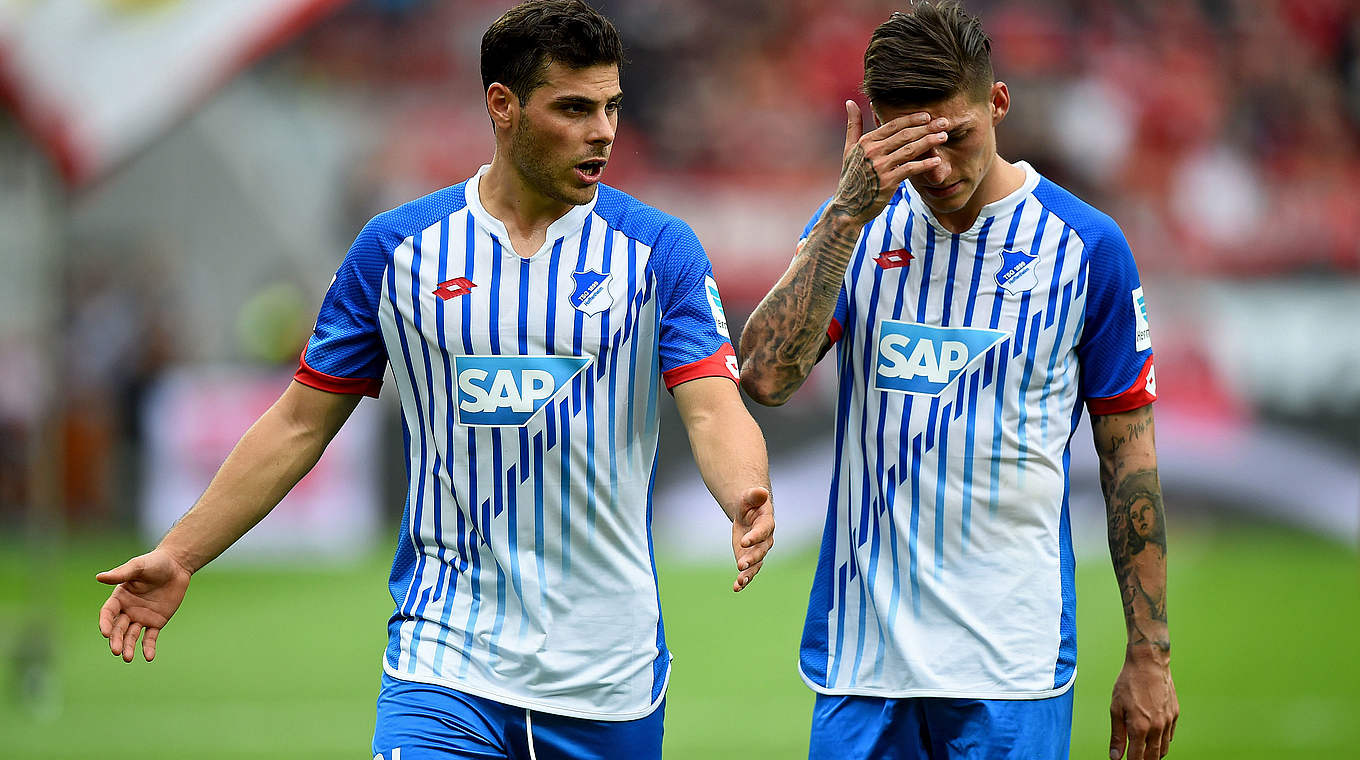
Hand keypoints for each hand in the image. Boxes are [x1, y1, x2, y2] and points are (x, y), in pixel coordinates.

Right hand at [96, 549, 192, 662]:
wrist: (177, 566)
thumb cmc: (154, 563)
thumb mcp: (138, 567)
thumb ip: (121, 573)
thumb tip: (99, 577)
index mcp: (119, 598)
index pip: (108, 613)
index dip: (105, 623)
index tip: (105, 632)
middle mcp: (127, 610)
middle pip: (118, 628)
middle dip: (116, 639)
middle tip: (116, 650)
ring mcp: (141, 617)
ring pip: (131, 636)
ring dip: (129, 647)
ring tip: (128, 658)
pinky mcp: (156, 622)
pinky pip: (150, 637)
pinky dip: (148, 647)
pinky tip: (149, 656)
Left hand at [731, 486, 773, 591]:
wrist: (749, 513)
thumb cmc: (749, 503)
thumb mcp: (749, 497)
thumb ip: (754, 496)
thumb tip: (761, 491)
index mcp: (767, 523)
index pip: (763, 531)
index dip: (755, 536)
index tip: (743, 541)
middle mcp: (766, 540)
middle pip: (761, 551)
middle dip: (752, 558)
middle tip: (740, 564)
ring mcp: (758, 550)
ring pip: (756, 565)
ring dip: (748, 574)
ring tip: (739, 582)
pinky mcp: (750, 558)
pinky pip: (749, 571)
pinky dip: (743, 580)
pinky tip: (736, 588)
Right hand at [829, 100, 949, 226]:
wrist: (848, 208)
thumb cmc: (851, 178)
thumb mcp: (849, 149)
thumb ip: (853, 125)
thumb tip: (850, 102)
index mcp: (866, 142)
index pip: (893, 125)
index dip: (912, 119)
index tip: (928, 116)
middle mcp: (872, 152)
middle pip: (905, 135)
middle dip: (927, 128)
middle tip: (944, 123)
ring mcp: (880, 167)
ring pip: (910, 149)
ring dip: (929, 142)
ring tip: (944, 137)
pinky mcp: (888, 182)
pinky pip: (910, 169)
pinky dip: (925, 164)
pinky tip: (938, 161)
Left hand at [1109, 647, 1178, 758]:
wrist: (1149, 663)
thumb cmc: (1129, 683)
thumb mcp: (1116, 708)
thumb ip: (1117, 735)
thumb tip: (1115, 756)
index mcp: (1140, 727)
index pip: (1137, 757)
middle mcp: (1157, 727)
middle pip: (1153, 757)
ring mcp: (1168, 721)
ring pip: (1163, 748)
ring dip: (1154, 754)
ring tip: (1144, 754)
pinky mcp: (1175, 714)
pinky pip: (1170, 735)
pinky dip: (1162, 741)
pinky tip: (1154, 738)